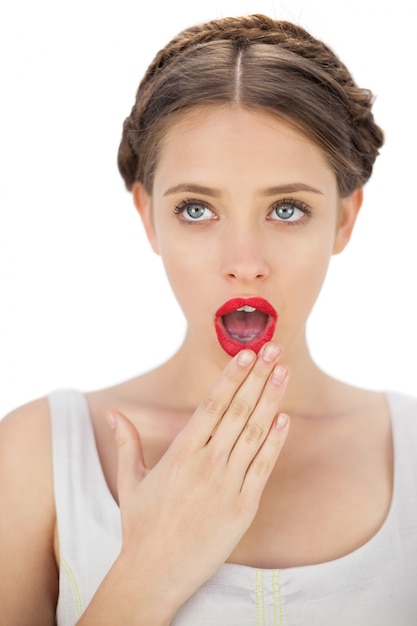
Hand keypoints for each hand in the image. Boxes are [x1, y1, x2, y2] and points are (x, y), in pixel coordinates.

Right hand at [110, 342, 288, 612]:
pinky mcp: (244, 506)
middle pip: (238, 411)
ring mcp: (228, 484)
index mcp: (181, 453)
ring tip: (284, 372)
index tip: (247, 354)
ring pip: (254, 433)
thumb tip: (114, 413)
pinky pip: (263, 467)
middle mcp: (207, 463)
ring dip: (271, 400)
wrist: (156, 572)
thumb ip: (127, 442)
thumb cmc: (142, 524)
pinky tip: (284, 419)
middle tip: (274, 349)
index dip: (232, 377)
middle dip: (258, 377)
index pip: (212, 404)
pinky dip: (275, 442)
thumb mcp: (130, 480)